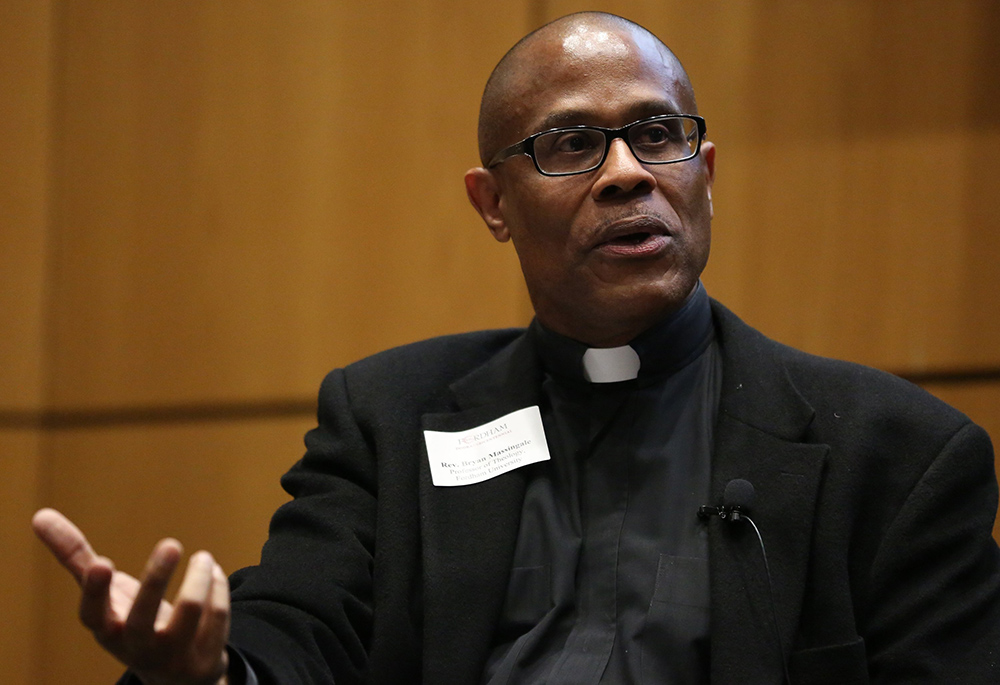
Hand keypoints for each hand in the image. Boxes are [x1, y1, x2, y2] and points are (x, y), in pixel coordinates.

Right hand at [32, 508, 230, 684]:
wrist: (172, 676)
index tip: (102, 562)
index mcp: (107, 629)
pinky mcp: (205, 658)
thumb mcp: (103, 595)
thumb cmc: (130, 622)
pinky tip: (213, 574)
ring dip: (199, 578)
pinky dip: (218, 588)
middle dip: (157, 578)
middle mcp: (137, 646)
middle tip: (171, 544)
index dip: (95, 591)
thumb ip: (75, 556)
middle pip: (144, 617)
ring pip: (189, 613)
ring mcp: (172, 655)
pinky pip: (217, 617)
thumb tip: (40, 515)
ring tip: (202, 557)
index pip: (93, 615)